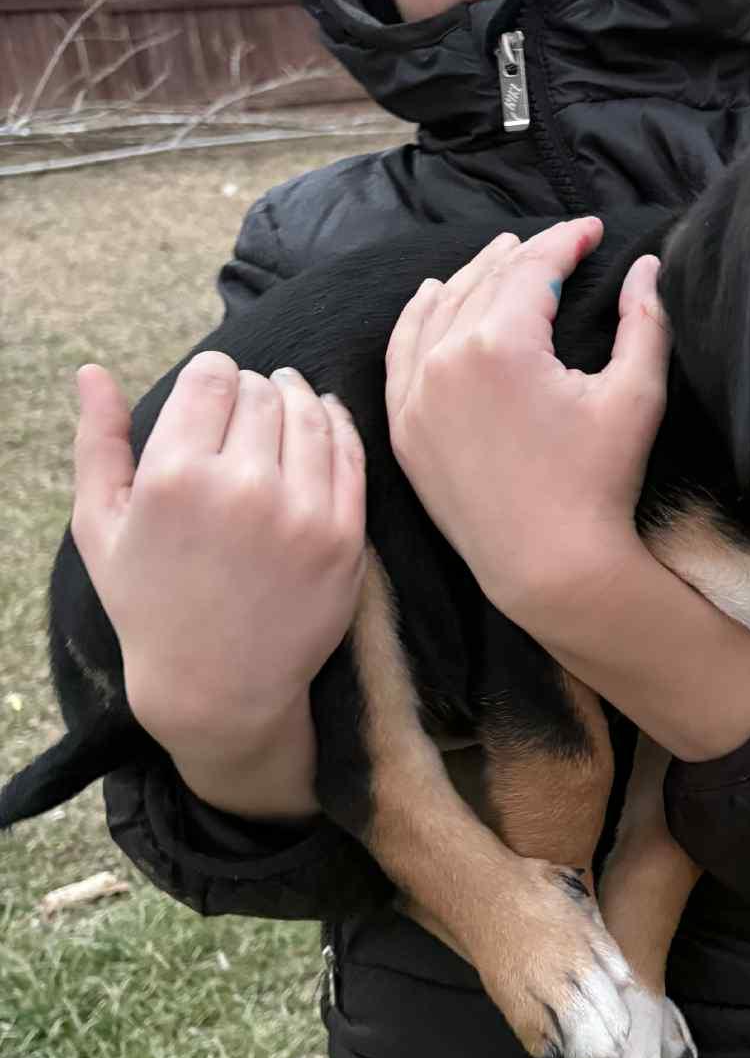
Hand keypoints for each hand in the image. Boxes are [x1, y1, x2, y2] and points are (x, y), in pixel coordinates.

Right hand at [71, 354, 365, 806]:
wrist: (218, 686)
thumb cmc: (150, 603)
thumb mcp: (101, 527)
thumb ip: (96, 444)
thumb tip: (91, 372)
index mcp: (174, 477)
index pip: (212, 378)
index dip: (213, 375)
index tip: (212, 390)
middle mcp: (240, 488)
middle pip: (263, 392)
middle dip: (254, 388)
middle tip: (248, 402)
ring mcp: (300, 513)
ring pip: (311, 414)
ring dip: (298, 398)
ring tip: (287, 399)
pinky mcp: (344, 536)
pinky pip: (349, 454)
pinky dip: (337, 426)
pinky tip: (323, 419)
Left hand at [384, 220, 668, 614]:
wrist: (550, 567)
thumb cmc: (600, 483)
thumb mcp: (634, 396)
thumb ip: (644, 321)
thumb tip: (645, 265)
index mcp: (500, 345)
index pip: (532, 268)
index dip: (566, 241)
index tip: (593, 229)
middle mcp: (445, 361)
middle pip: (485, 282)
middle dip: (525, 255)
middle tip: (557, 244)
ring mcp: (416, 396)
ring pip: (439, 310)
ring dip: (472, 277)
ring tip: (500, 255)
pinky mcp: (405, 428)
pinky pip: (402, 353)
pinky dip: (418, 317)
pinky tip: (434, 296)